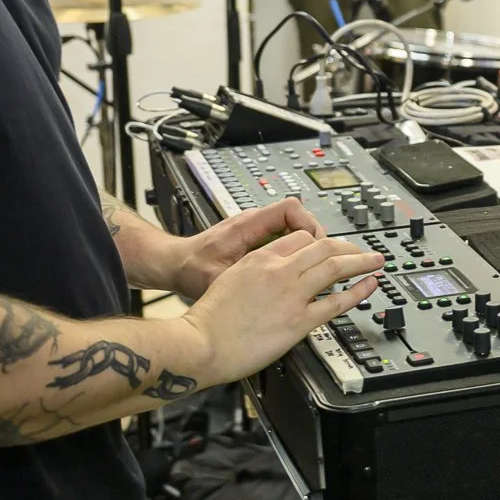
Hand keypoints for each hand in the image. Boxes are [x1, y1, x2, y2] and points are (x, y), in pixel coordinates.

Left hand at [166, 196, 323, 300]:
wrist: (173, 263)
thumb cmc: (190, 268)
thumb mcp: (216, 278)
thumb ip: (242, 281)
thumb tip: (265, 291)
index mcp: (247, 226)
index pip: (290, 209)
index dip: (309, 226)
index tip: (318, 247)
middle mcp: (253, 222)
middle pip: (298, 215)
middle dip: (316, 237)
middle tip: (326, 259)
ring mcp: (255, 229)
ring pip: (293, 226)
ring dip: (307, 244)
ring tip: (315, 267)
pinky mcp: (255, 239)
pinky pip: (284, 236)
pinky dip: (296, 250)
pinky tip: (298, 271)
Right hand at [179, 233, 383, 384]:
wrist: (199, 344)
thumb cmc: (207, 321)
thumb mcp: (228, 281)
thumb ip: (253, 275)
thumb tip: (269, 280)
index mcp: (259, 259)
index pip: (299, 238)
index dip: (319, 241)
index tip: (329, 248)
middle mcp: (278, 271)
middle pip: (322, 247)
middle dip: (347, 247)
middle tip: (361, 251)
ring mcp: (291, 295)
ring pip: (335, 267)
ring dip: (360, 261)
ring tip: (375, 261)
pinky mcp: (298, 322)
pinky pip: (337, 302)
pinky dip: (358, 292)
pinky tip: (369, 286)